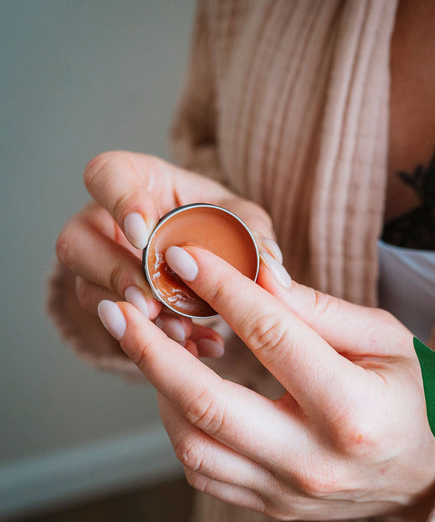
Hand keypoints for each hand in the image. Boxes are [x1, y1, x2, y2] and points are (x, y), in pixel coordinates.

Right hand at [56, 150, 273, 356]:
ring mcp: (99, 264)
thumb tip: (271, 270)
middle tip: (150, 300)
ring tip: (179, 331)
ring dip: (130, 315)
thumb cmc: (221, 223)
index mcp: (136, 181)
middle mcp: (105, 221)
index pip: (106, 175)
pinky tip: (194, 345)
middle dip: (114, 274)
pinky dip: (154, 339)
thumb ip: (255, 236)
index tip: (143, 234)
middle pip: (76, 241)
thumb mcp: (242, 220)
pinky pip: (115, 322)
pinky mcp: (110, 300)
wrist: (213, 254)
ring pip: (88, 289)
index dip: (118, 202)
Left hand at [96, 242, 434, 521]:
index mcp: (352, 409)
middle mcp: (314, 461)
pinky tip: (175, 388)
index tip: (185, 255)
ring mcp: (287, 491)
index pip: (271, 336)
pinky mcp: (271, 503)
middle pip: (207, 404)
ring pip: (192, 443)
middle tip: (118, 309)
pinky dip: (179, 425)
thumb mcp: (383, 338)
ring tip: (145, 344)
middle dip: (151, 351)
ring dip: (158, 390)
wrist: (429, 468)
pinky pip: (203, 470)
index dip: (223, 288)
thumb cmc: (413, 392)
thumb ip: (317, 309)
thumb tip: (256, 272)